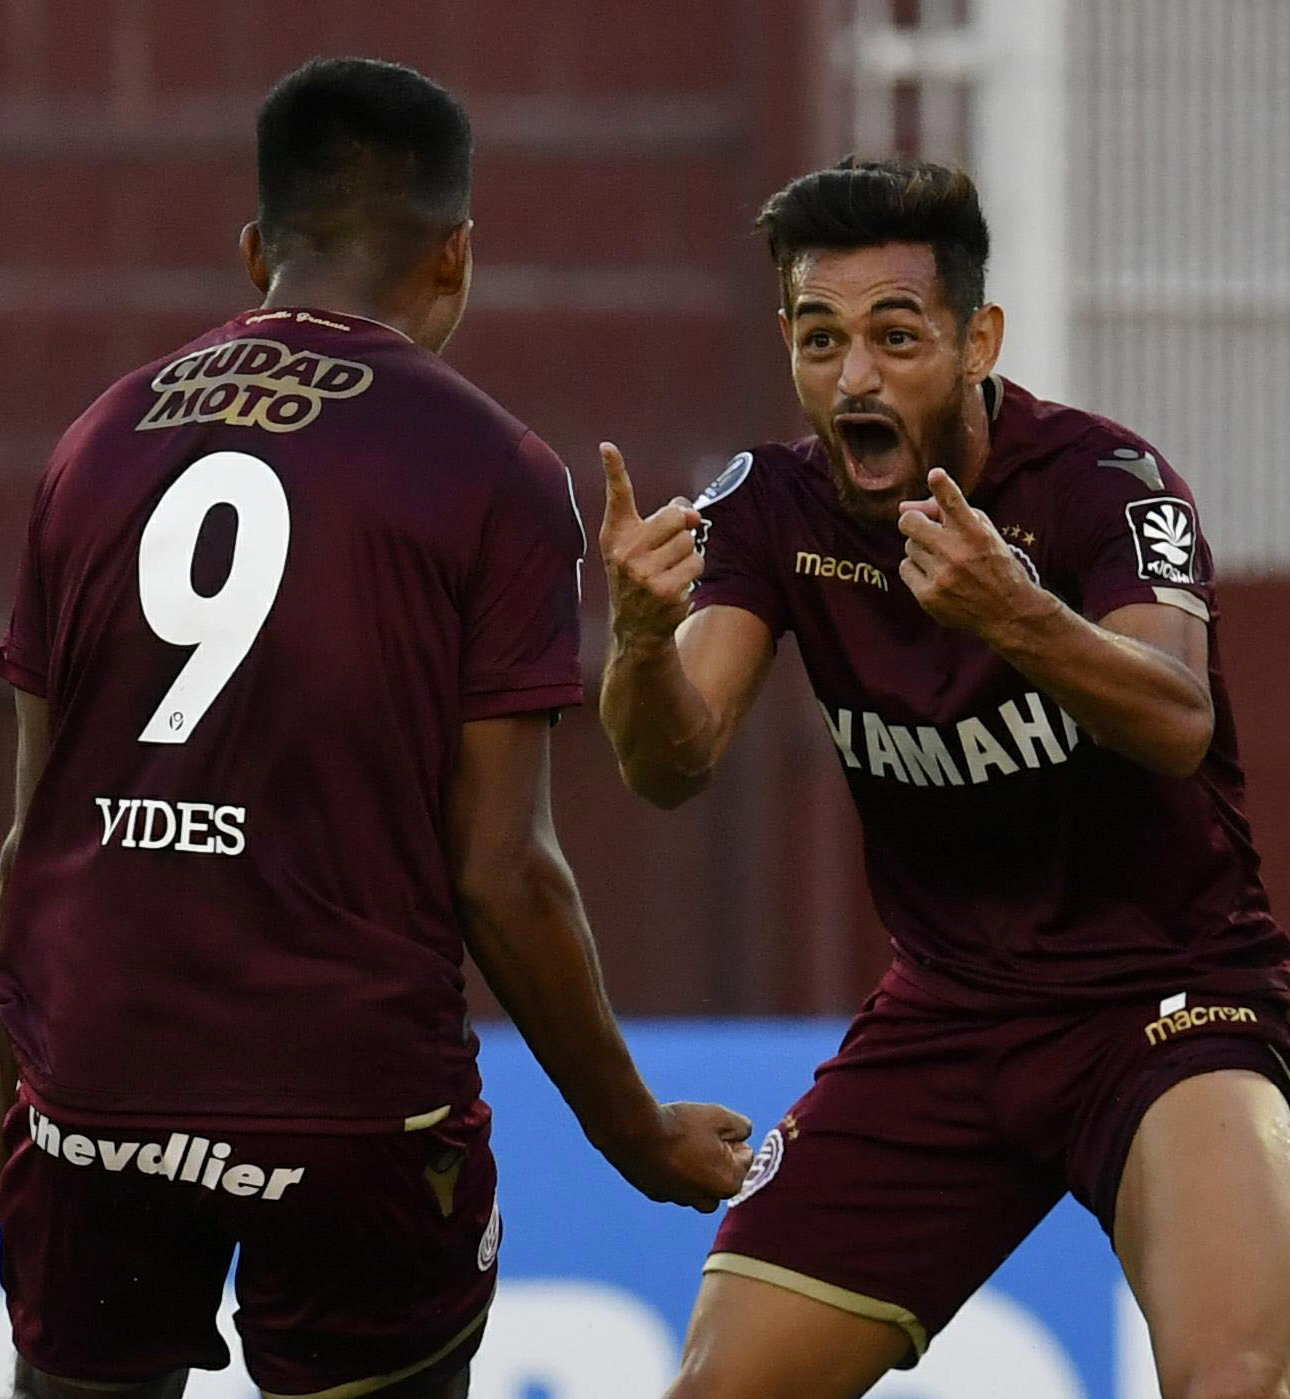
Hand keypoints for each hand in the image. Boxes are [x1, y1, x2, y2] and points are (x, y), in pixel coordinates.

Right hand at [600, 442, 704, 649]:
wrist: (636, 627)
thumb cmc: (641, 576)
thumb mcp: (641, 546)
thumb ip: (664, 520)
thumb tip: (694, 513)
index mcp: (616, 535)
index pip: (618, 496)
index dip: (613, 469)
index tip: (608, 447)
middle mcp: (625, 551)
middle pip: (676, 518)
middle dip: (682, 531)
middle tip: (668, 550)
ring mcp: (644, 573)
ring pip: (691, 543)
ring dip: (688, 556)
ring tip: (670, 571)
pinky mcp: (665, 590)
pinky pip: (697, 564)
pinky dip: (692, 573)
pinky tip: (675, 586)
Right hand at [604, 1100, 753, 1212]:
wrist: (635, 1134)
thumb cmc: (680, 1126)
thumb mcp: (720, 1116)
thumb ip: (741, 1126)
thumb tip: (743, 1134)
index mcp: (729, 1182)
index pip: (745, 1155)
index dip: (731, 1136)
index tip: (712, 1129)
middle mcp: (708, 1199)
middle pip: (723, 1173)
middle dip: (717, 1156)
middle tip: (697, 1135)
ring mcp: (681, 1200)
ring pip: (699, 1181)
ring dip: (695, 1165)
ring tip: (678, 1142)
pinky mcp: (659, 1195)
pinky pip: (674, 1182)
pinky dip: (672, 1169)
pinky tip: (661, 1150)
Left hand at [897, 468, 1040, 635]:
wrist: (1007, 611)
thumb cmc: (993, 564)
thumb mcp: (983, 532)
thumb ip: (948, 513)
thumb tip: (903, 507)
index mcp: (975, 533)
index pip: (954, 503)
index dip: (943, 486)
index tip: (935, 474)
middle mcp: (957, 553)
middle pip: (910, 523)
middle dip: (914, 521)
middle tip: (924, 528)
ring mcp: (941, 576)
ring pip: (909, 546)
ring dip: (921, 549)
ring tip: (943, 560)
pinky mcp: (928, 596)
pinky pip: (905, 568)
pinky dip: (917, 570)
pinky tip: (936, 577)